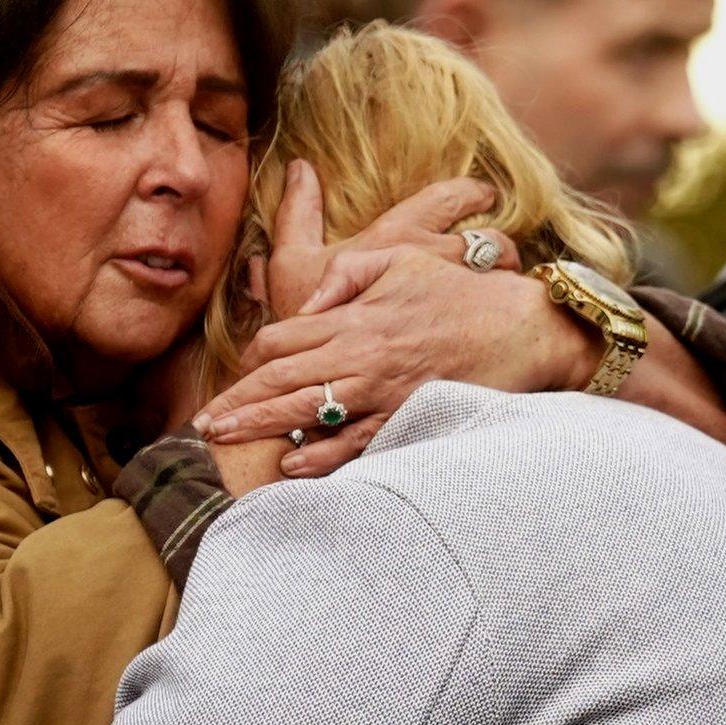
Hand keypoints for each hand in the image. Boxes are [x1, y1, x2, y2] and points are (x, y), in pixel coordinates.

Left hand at [190, 170, 579, 478]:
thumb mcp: (399, 260)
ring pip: (306, 410)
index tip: (233, 376)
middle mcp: (359, 355)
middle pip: (280, 378)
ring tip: (224, 441)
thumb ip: (347, 273)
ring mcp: (382, 390)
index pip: (282, 338)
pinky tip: (290, 464)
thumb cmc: (461, 292)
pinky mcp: (407, 417)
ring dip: (260, 426)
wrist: (524, 327)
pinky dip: (321, 454)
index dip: (250, 359)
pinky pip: (355, 440)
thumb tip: (308, 301)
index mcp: (353, 317)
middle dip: (236, 400)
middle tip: (201, 423)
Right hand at [261, 160, 520, 320]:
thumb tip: (299, 167)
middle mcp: (433, 259)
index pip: (448, 200)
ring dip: (507, 278)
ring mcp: (453, 298)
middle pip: (489, 241)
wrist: (323, 375)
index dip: (471, 194)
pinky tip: (500, 324)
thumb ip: (297, 213)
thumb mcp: (291, 260)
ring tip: (504, 286)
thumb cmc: (304, 312)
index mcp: (397, 235)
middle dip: (501, 244)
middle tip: (506, 250)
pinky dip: (504, 313)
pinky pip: (501, 317)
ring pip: (503, 277)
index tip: (483, 195)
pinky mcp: (461, 335)